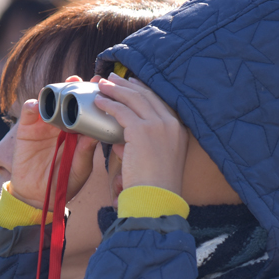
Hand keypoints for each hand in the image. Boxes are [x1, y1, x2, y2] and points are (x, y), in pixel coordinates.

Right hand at [9, 77, 98, 209]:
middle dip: (73, 87)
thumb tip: (96, 135)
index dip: (91, 97)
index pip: (85, 109)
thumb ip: (86, 152)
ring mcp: (43, 125)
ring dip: (54, 91)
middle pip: (67, 99)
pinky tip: (37, 105)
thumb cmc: (63, 183)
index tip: (100, 87)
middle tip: (80, 80)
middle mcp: (61, 124)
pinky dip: (32, 106)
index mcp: (78, 131)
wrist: (38, 196)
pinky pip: (29, 112)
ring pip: (48, 100)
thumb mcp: (80, 169)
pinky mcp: (26, 129)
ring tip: (61, 87)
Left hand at [94, 74, 188, 194]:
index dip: (143, 90)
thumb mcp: (154, 162)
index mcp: (179, 130)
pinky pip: (122, 111)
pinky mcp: (142, 131)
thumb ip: (139, 148)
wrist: (157, 199)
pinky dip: (109, 104)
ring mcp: (159, 125)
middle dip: (127, 85)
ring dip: (116, 90)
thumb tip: (121, 143)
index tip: (130, 83)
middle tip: (112, 78)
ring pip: (134, 99)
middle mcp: (172, 123)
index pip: (159, 101)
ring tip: (102, 85)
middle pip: (147, 95)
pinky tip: (99, 101)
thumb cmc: (154, 188)